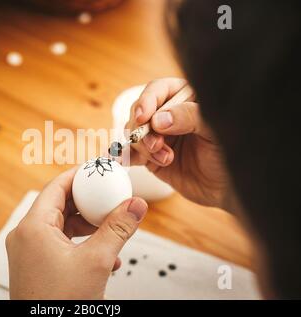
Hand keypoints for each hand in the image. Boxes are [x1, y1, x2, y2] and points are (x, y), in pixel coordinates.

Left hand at [6, 167, 147, 298]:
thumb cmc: (58, 305)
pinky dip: (81, 243)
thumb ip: (118, 229)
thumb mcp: (97, 262)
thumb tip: (135, 205)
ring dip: (88, 225)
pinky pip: (60, 244)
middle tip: (108, 195)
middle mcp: (26, 237)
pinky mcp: (36, 266)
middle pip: (59, 204)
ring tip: (111, 227)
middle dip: (87, 201)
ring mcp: (29, 252)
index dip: (78, 175)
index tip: (96, 169)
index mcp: (32, 227)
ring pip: (61, 226)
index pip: (55, 186)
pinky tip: (105, 256)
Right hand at [125, 78, 227, 207]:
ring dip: (143, 146)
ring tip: (165, 159)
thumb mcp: (214, 130)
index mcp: (184, 99)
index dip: (146, 101)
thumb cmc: (229, 153)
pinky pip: (131, 153)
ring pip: (134, 133)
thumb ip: (189, 118)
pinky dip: (126, 156)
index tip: (143, 117)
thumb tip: (158, 120)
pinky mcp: (151, 158)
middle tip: (157, 145)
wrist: (228, 187)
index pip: (157, 90)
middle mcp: (167, 115)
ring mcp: (158, 137)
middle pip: (139, 112)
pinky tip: (127, 160)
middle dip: (143, 129)